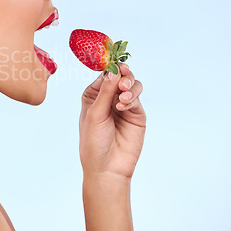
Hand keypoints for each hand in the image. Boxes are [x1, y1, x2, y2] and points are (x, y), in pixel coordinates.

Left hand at [79, 63, 145, 179]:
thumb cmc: (93, 142)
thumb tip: (113, 71)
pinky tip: (123, 106)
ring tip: (123, 96)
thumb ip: (104, 93)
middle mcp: (108, 98)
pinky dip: (132, 98)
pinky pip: (137, 99)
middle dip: (123, 74)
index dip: (111, 67)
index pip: (104, 75)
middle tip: (122, 79)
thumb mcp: (94, 114)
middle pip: (121, 76)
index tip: (115, 63)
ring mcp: (124, 105)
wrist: (107, 167)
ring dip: (129, 86)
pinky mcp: (136, 114)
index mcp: (93, 95)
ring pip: (132, 85)